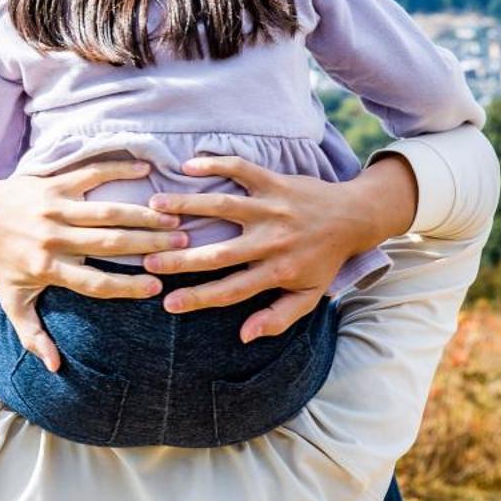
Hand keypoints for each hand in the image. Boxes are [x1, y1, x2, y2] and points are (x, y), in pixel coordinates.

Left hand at [0, 159, 186, 372]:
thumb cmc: (1, 262)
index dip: (126, 287)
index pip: (94, 283)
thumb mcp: (12, 301)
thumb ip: (33, 335)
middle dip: (149, 244)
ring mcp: (54, 208)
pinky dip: (118, 169)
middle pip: (109, 243)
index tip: (157, 287)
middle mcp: (53, 238)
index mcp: (47, 268)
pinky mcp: (53, 182)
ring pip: (106, 211)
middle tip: (183, 245)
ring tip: (174, 219)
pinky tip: (146, 170)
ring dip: (143, 215)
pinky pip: (90, 174)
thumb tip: (55, 368)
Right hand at [139, 153, 416, 343]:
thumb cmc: (325, 260)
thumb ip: (278, 318)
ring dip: (187, 205)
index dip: (198, 299)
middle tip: (146, 259)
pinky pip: (241, 170)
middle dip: (181, 257)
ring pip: (223, 207)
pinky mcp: (275, 182)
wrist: (354, 217)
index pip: (231, 290)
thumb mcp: (309, 296)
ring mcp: (272, 208)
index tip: (167, 304)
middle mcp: (272, 241)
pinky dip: (215, 165)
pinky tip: (188, 166)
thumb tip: (244, 336)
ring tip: (154, 206)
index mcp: (278, 271)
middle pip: (219, 253)